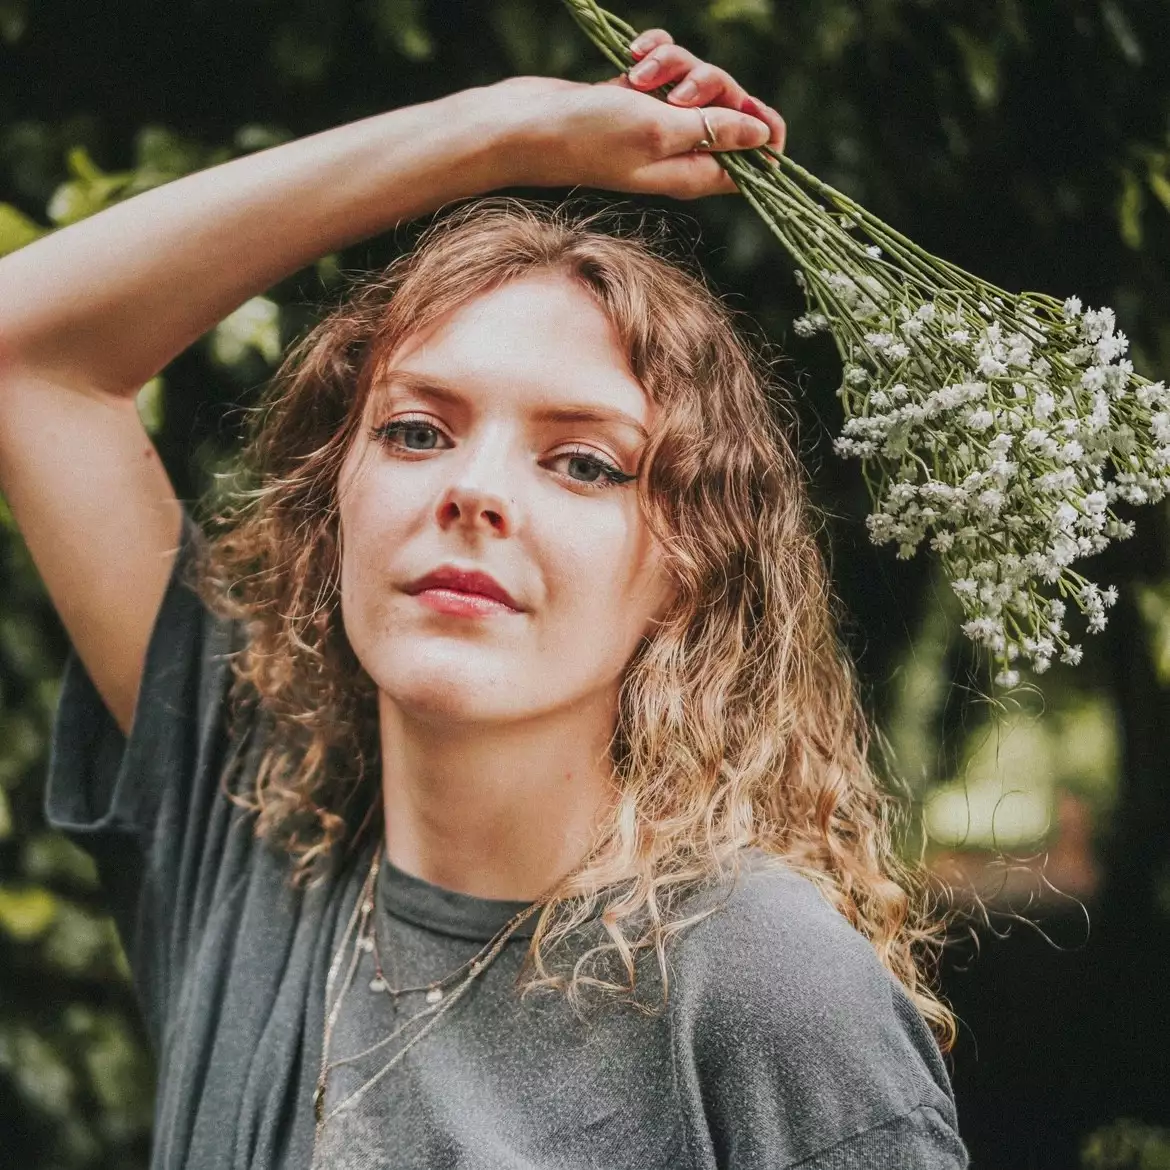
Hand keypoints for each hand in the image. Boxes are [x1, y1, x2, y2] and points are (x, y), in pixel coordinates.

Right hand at [482, 27, 785, 199]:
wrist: (526, 126)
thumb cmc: (588, 136)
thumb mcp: (659, 131)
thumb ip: (714, 133)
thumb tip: (763, 140)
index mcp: (693, 172)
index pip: (753, 163)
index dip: (762, 132)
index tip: (747, 107)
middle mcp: (679, 152)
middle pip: (729, 110)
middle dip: (712, 85)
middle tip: (679, 89)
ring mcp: (656, 125)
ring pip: (695, 82)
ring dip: (675, 64)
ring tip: (639, 73)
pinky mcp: (635, 100)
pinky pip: (665, 69)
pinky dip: (655, 55)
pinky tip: (631, 56)